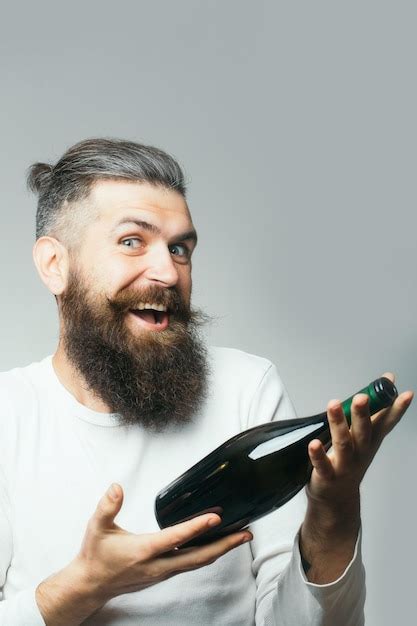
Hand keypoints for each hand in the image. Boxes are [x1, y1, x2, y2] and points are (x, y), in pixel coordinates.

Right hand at [36, 484, 251, 625]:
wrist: (90, 585)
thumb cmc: (96, 555)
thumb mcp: (97, 527)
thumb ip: (108, 506)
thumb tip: (117, 487)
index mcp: (144, 551)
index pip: (176, 538)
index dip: (197, 528)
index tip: (216, 518)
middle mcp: (158, 565)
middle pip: (199, 557)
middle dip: (225, 545)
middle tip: (246, 534)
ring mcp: (163, 572)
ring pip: (198, 563)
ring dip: (220, 550)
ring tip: (240, 537)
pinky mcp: (164, 574)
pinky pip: (191, 565)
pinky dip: (207, 554)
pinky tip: (216, 544)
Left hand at [298, 373, 412, 583]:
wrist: (337, 498)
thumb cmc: (351, 460)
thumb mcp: (367, 434)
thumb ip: (376, 408)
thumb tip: (389, 378)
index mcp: (370, 440)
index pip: (386, 422)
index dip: (397, 409)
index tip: (405, 393)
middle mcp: (360, 452)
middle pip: (363, 431)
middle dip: (363, 414)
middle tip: (362, 396)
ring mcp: (344, 465)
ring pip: (343, 444)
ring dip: (338, 425)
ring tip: (333, 405)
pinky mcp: (327, 476)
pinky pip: (322, 465)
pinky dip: (318, 454)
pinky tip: (314, 444)